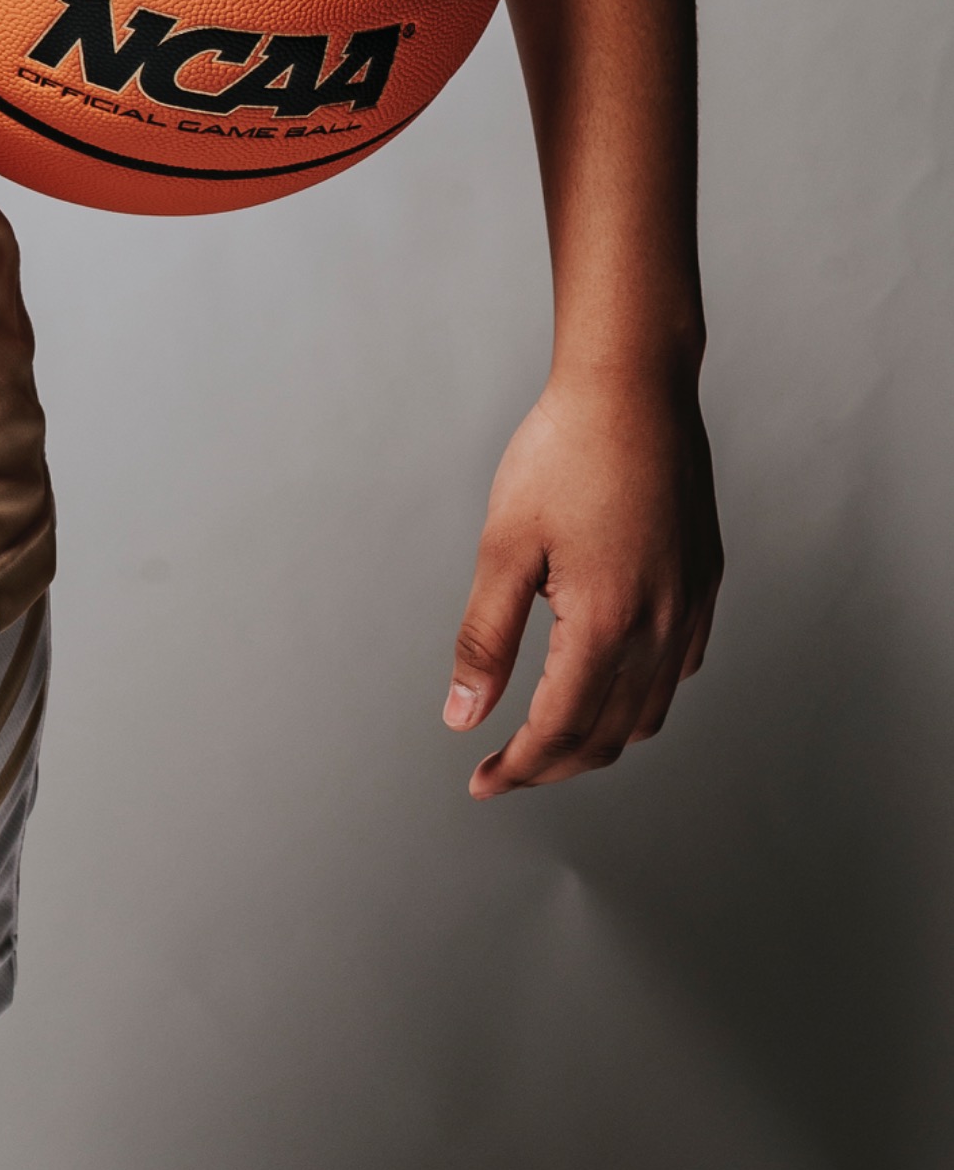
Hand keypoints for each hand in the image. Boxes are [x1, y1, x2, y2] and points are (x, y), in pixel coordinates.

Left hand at [444, 368, 720, 797]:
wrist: (635, 388)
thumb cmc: (564, 453)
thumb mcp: (504, 546)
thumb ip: (485, 638)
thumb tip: (463, 715)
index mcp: (608, 624)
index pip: (562, 730)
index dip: (518, 767)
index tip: (482, 781)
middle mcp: (662, 627)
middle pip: (609, 735)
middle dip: (554, 764)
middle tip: (505, 767)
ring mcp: (693, 606)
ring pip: (651, 710)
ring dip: (600, 736)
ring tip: (551, 735)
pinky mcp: (706, 581)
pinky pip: (681, 668)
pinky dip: (643, 694)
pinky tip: (611, 679)